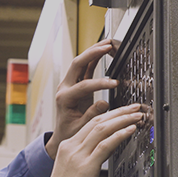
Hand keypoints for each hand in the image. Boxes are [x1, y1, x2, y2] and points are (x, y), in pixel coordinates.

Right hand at [25, 104, 141, 176]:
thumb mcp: (72, 172)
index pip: (90, 124)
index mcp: (66, 147)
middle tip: (134, 108)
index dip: (109, 115)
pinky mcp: (86, 166)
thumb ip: (85, 159)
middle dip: (118, 112)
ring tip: (137, 115)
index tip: (123, 113)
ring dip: (123, 119)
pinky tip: (131, 130)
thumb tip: (104, 153)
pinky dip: (120, 134)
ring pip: (102, 129)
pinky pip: (105, 144)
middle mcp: (71, 147)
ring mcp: (77, 156)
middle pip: (97, 121)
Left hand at [45, 39, 118, 159]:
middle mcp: (64, 88)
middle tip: (107, 47)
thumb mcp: (81, 127)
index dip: (100, 83)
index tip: (115, 83)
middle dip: (92, 54)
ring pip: (80, 63)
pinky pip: (85, 68)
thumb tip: (104, 103)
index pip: (83, 85)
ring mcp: (69, 84)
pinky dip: (94, 58)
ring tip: (108, 43)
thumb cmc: (69, 132)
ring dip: (93, 52)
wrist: (62, 134)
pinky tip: (104, 51)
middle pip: (77, 64)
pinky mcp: (76, 84)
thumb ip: (92, 115)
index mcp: (64, 98)